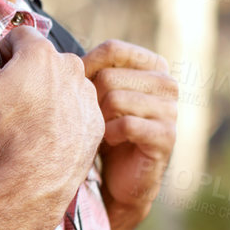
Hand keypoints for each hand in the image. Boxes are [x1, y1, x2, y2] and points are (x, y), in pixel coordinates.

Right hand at [0, 25, 103, 220]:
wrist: (37, 176)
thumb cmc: (6, 131)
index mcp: (41, 53)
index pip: (20, 35)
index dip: (4, 50)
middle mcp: (71, 68)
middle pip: (44, 60)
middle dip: (28, 74)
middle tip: (11, 100)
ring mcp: (87, 96)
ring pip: (63, 85)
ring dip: (48, 94)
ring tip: (30, 121)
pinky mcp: (95, 122)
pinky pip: (78, 110)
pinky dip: (64, 117)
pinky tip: (48, 134)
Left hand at [82, 40, 177, 229]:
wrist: (121, 180)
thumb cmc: (105, 132)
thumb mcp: (98, 95)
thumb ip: (91, 70)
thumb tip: (57, 53)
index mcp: (154, 66)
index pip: (112, 49)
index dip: (85, 68)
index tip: (75, 89)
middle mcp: (168, 83)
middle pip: (110, 76)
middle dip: (90, 100)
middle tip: (91, 119)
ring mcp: (172, 109)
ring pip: (116, 99)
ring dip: (99, 120)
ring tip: (100, 130)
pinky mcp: (167, 136)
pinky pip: (127, 125)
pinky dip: (109, 136)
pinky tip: (110, 142)